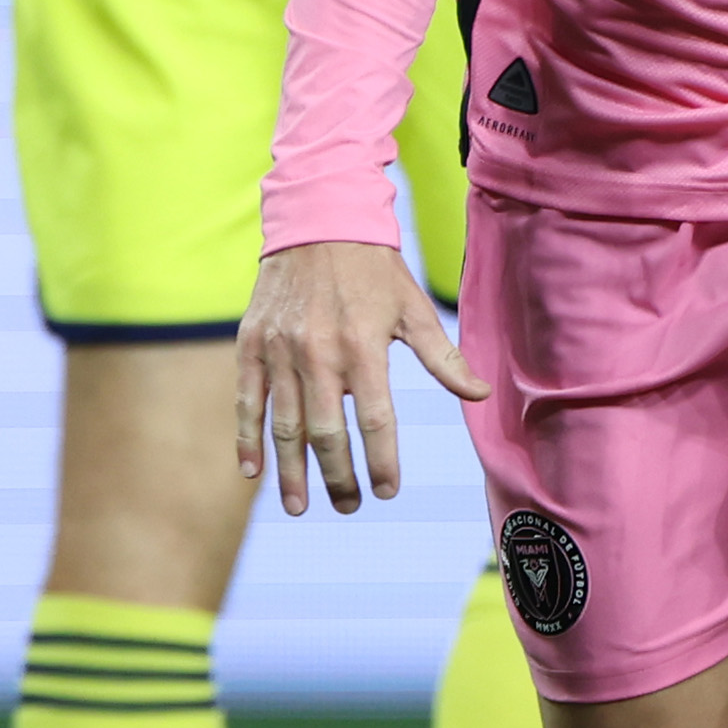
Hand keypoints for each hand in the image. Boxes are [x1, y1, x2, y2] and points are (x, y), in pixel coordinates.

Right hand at [237, 240, 492, 515]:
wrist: (317, 221)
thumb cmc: (374, 269)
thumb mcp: (414, 309)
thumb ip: (444, 358)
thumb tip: (481, 394)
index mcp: (364, 348)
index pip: (376, 422)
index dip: (382, 462)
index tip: (387, 491)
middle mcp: (318, 354)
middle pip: (327, 434)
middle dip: (338, 477)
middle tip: (348, 506)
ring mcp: (280, 351)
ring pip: (285, 426)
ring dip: (292, 472)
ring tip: (301, 506)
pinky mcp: (251, 344)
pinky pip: (247, 400)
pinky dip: (247, 438)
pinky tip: (252, 472)